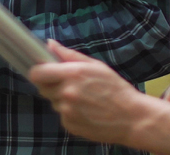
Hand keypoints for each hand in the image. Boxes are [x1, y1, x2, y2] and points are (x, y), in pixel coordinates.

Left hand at [28, 40, 155, 144]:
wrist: (133, 118)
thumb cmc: (116, 89)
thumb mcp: (96, 66)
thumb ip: (69, 55)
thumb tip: (50, 44)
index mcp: (72, 74)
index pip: (37, 73)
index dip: (37, 72)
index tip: (43, 72)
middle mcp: (66, 93)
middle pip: (43, 88)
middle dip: (52, 85)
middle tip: (70, 85)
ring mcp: (67, 111)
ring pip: (54, 102)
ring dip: (63, 100)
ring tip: (85, 100)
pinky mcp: (69, 125)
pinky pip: (62, 116)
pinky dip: (71, 113)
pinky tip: (87, 111)